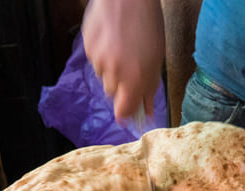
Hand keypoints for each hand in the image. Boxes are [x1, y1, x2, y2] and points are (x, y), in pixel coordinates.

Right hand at [82, 0, 164, 120]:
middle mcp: (113, 73)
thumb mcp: (156, 58)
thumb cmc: (147, 24)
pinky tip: (111, 38)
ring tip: (121, 46)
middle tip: (130, 67)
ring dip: (111, 68)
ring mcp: (98, 60)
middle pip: (112, 92)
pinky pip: (94, 60)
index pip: (123, 110)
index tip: (130, 111)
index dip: (126, 113)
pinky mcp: (87, 48)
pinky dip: (102, 54)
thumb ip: (150, 87)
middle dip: (120, 85)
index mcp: (134, 79)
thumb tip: (146, 110)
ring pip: (102, 75)